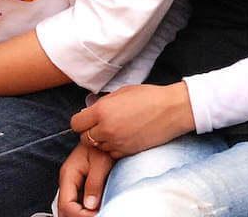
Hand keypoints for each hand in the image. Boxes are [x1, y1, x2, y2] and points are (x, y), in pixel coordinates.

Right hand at [57, 140, 114, 216]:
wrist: (104, 134)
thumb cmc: (102, 145)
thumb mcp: (101, 161)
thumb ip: (94, 183)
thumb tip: (90, 206)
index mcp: (68, 174)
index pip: (66, 204)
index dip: (79, 215)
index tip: (96, 215)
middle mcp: (67, 181)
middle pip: (65, 209)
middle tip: (98, 215)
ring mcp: (72, 184)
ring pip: (70, 208)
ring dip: (81, 214)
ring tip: (98, 213)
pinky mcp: (79, 186)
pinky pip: (77, 204)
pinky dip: (84, 211)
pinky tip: (95, 211)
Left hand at [70, 83, 194, 158]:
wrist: (172, 110)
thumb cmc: (149, 97)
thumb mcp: (121, 92)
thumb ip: (103, 103)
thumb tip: (90, 110)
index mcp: (102, 110)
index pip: (76, 123)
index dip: (81, 121)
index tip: (88, 119)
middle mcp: (106, 128)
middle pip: (84, 138)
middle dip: (90, 132)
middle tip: (101, 125)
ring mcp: (116, 142)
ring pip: (97, 147)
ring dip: (102, 141)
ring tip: (115, 131)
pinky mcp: (126, 152)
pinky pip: (110, 154)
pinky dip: (113, 148)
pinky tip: (123, 138)